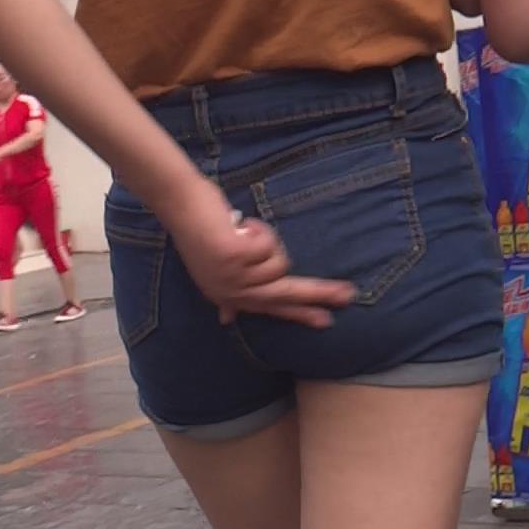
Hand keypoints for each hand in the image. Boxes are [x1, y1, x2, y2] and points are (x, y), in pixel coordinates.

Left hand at [166, 179, 353, 328]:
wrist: (180, 206)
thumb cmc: (197, 232)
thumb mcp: (209, 270)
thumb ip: (225, 294)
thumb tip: (227, 318)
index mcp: (226, 296)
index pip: (271, 309)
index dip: (299, 313)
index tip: (325, 321)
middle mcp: (231, 292)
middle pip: (285, 296)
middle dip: (318, 294)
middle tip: (348, 296)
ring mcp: (233, 277)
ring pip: (279, 263)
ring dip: (267, 240)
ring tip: (244, 231)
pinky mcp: (236, 258)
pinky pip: (268, 244)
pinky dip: (258, 229)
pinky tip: (239, 225)